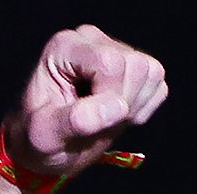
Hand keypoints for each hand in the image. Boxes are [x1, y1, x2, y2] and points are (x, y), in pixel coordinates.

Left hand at [10, 24, 167, 176]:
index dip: (107, 97)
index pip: (110, 63)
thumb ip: (75, 120)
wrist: (47, 149)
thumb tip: (115, 108)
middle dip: (121, 104)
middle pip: (135, 66)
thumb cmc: (37, 140)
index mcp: (65, 46)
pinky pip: (159, 87)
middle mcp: (91, 40)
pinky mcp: (135, 69)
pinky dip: (141, 110)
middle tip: (92, 122)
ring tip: (101, 119)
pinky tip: (114, 116)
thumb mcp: (44, 136)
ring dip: (132, 107)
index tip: (85, 118)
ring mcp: (117, 50)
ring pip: (152, 73)